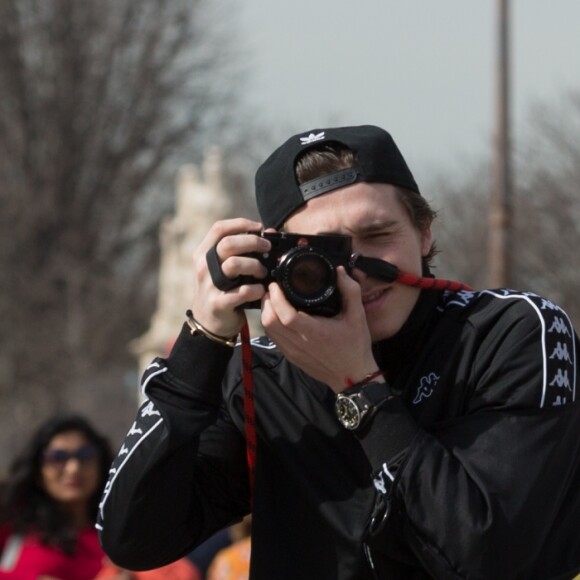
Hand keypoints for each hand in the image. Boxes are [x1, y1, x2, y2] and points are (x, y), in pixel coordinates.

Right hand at [191, 218, 270, 337]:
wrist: (209, 323)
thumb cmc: (223, 289)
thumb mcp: (224, 268)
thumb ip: (242, 251)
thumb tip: (270, 233)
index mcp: (203, 254)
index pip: (219, 229)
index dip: (241, 224)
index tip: (258, 227)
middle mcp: (203, 267)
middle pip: (228, 243)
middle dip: (253, 242)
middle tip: (267, 248)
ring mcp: (209, 286)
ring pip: (233, 264)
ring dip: (255, 266)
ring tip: (263, 272)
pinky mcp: (218, 304)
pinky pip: (241, 292)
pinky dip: (255, 289)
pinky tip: (260, 290)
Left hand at [261, 267, 379, 392]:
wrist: (352, 377)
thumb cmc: (355, 346)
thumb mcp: (358, 316)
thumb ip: (350, 291)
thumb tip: (339, 270)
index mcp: (315, 332)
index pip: (286, 315)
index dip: (276, 298)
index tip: (275, 285)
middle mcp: (300, 343)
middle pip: (270, 322)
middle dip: (267, 302)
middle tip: (273, 289)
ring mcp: (292, 352)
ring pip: (268, 330)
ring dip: (267, 313)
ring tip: (273, 300)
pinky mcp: (290, 357)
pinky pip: (273, 338)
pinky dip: (271, 325)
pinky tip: (278, 316)